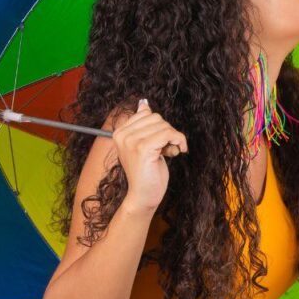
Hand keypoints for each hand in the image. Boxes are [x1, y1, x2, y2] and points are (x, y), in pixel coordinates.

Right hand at [112, 98, 188, 213]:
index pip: (147, 114)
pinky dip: (179, 141)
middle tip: (166, 148)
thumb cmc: (147, 172)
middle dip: (167, 132)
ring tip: (168, 152)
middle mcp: (122, 135)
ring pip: (164, 125)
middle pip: (156, 118)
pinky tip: (178, 151)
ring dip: (173, 138)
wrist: (143, 195)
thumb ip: (143, 124)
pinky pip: (168, 134)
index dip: (159, 127)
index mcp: (120, 132)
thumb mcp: (144, 144)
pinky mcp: (143, 148)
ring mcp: (131, 141)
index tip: (160, 142)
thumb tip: (143, 103)